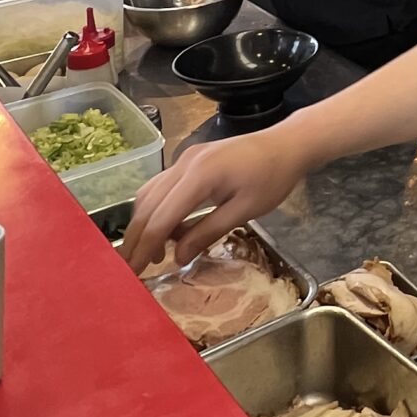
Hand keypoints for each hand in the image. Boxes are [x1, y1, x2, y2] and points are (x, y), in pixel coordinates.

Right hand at [121, 130, 309, 271]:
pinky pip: (162, 186)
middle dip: (136, 238)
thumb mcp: (244, 211)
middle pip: (147, 204)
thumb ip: (208, 232)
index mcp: (199, 176)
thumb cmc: (272, 178)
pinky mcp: (189, 160)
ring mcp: (184, 159)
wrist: (286, 144)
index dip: (145, 246)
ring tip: (148, 254)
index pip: (161, 217)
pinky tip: (166, 231)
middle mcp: (184, 163)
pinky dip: (156, 210)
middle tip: (129, 268)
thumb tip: (178, 259)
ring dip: (143, 224)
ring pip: (150, 193)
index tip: (133, 272)